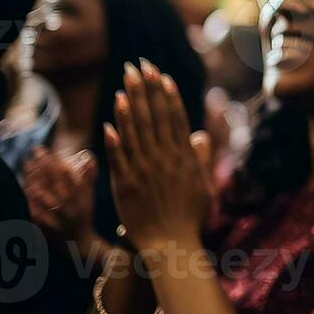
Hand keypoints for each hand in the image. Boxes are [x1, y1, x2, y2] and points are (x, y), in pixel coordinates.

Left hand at [23, 146, 96, 242]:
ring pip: (48, 199)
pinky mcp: (50, 229)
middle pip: (57, 184)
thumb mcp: (90, 197)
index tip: (43, 150)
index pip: (68, 175)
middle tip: (31, 156)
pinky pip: (39, 216)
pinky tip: (24, 194)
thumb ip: (88, 177)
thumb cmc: (84, 216)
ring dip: (38, 185)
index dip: (55, 161)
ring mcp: (61, 219)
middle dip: (43, 168)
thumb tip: (89, 158)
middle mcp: (72, 207)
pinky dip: (31, 205)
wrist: (81, 244)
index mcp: (81, 197)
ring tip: (28, 172)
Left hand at [104, 59, 211, 253]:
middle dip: (146, 90)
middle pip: (154, 117)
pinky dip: (114, 138)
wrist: (171, 245)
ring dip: (129, 105)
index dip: (167, 95)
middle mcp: (164, 159)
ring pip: (136, 131)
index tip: (162, 76)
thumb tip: (201, 135)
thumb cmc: (189, 218)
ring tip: (123, 84)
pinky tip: (110, 120)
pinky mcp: (125, 184)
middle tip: (139, 67)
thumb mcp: (203, 186)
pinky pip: (119, 156)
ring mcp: (144, 170)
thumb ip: (200, 159)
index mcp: (184, 157)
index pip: (175, 118)